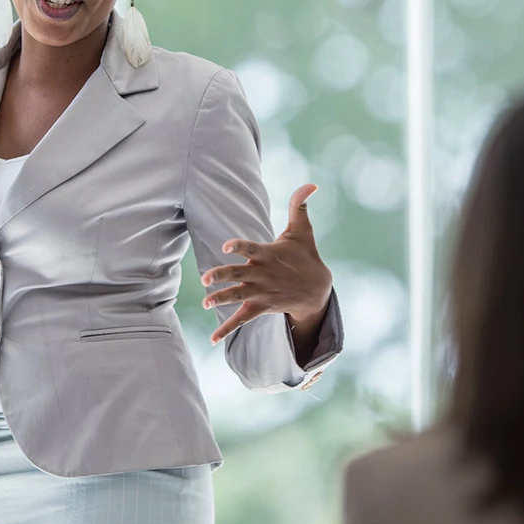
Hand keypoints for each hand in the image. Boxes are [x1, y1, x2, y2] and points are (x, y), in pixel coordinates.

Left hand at [201, 183, 332, 343]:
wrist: (317, 290)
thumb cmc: (305, 256)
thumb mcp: (302, 231)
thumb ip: (299, 206)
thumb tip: (311, 183)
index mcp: (268, 255)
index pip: (251, 249)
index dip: (239, 246)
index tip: (226, 245)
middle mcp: (262, 275)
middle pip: (239, 275)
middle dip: (222, 276)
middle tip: (206, 279)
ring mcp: (260, 293)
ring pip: (237, 297)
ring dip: (221, 300)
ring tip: (206, 302)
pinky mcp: (260, 307)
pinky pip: (241, 320)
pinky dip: (226, 330)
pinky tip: (212, 339)